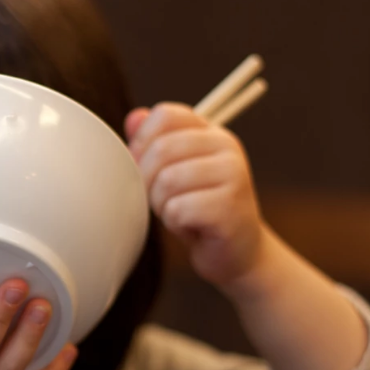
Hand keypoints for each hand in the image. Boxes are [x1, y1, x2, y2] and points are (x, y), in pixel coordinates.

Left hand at [125, 103, 265, 286]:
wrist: (235, 253)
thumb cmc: (198, 210)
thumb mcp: (173, 172)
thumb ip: (154, 143)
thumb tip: (134, 118)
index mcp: (212, 133)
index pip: (165, 116)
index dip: (142, 143)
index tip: (146, 167)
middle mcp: (227, 148)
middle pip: (161, 149)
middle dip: (148, 181)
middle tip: (163, 199)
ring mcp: (234, 176)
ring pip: (167, 181)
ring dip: (161, 204)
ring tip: (179, 213)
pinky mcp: (231, 208)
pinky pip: (178, 209)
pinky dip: (174, 223)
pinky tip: (191, 226)